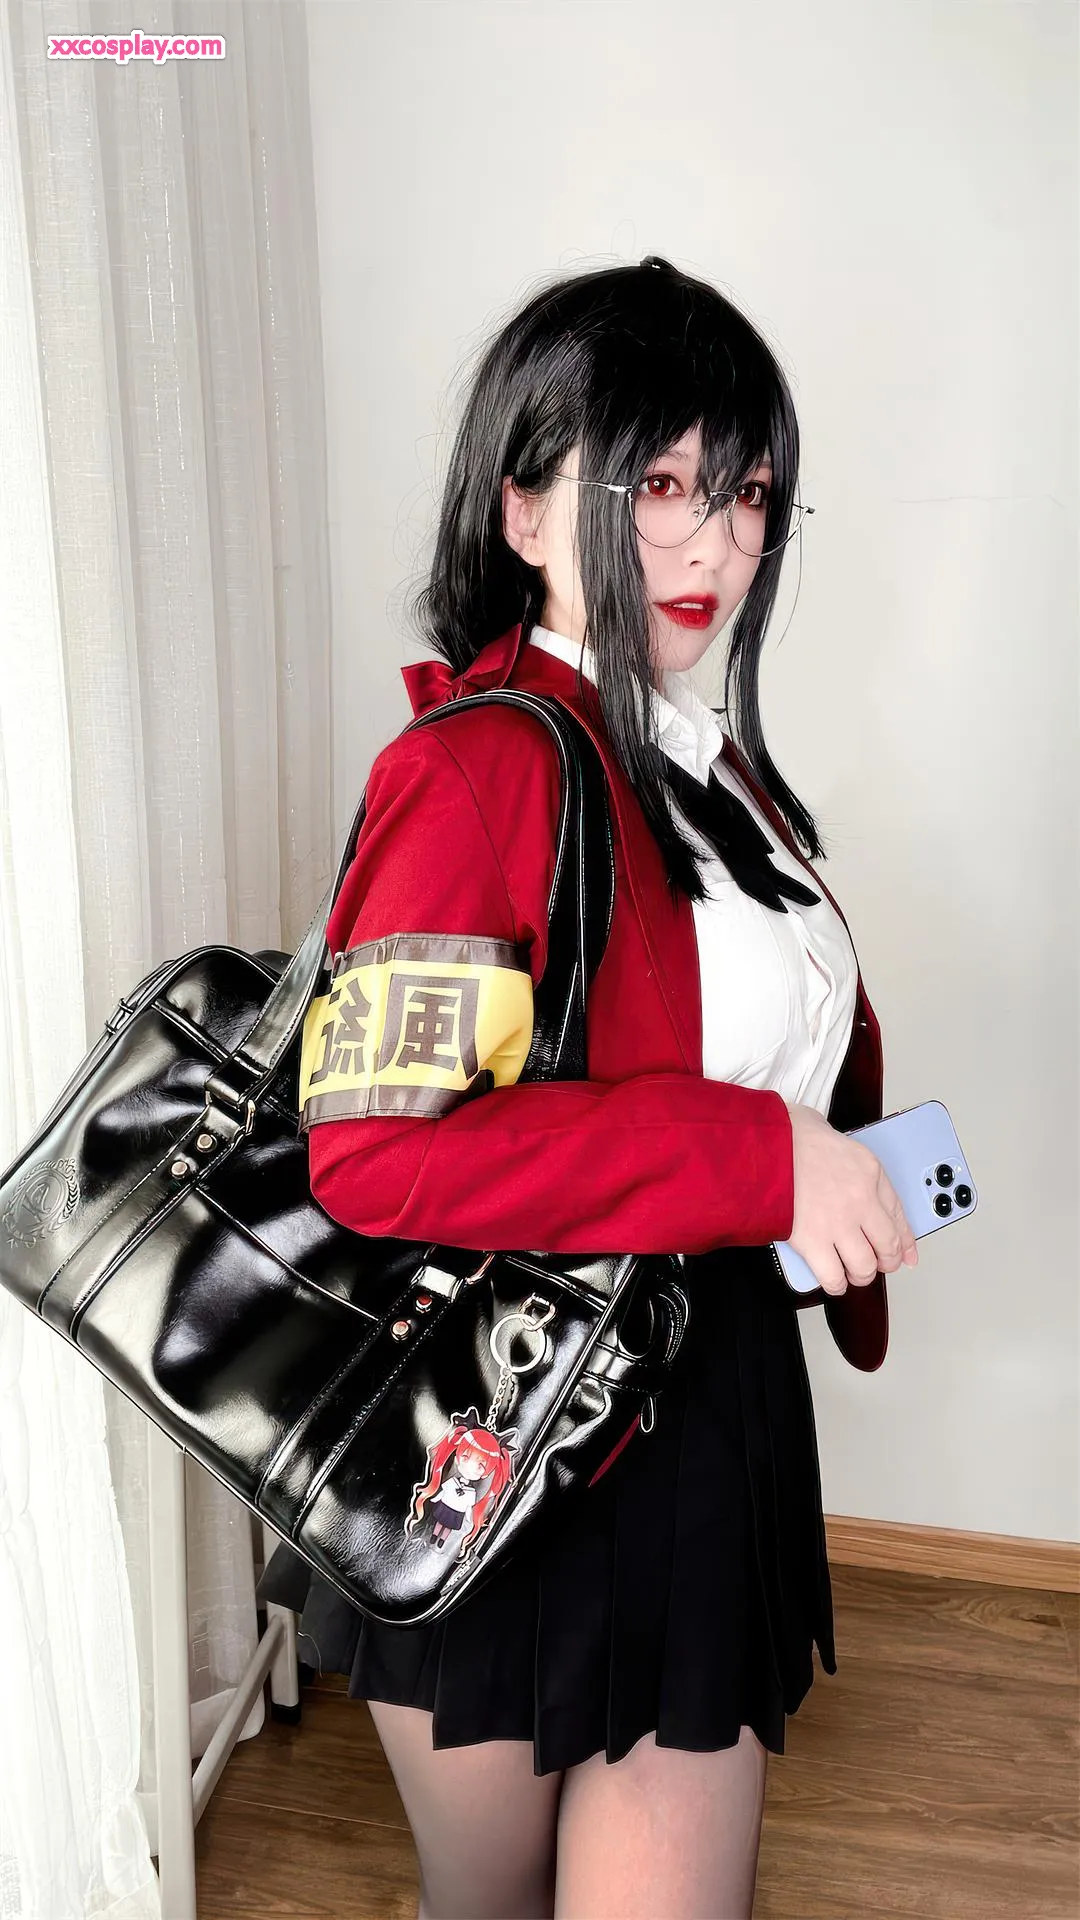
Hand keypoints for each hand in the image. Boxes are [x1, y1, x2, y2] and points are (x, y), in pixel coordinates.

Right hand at [783, 1102, 918, 1296]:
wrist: (760, 1145)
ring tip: (852, 1272)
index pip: (898, 1212)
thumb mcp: (829, 1131)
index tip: (907, 1253)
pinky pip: (833, 1276)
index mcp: (868, 1170)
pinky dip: (834, 1283)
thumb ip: (841, 1156)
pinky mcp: (812, 1241)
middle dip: (887, 1261)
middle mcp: (860, 1199)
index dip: (906, 1240)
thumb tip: (835, 1166)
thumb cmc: (786, 1134)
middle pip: (888, 1245)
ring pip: (865, 1266)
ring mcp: (838, 1223)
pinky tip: (832, 1279)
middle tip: (879, 1264)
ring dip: (860, 1274)